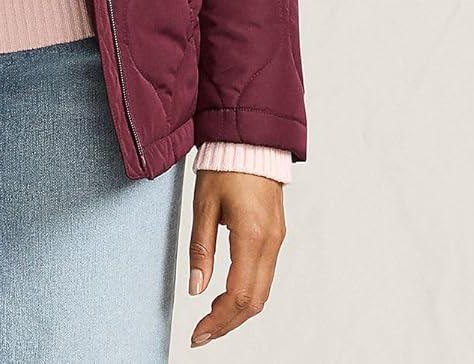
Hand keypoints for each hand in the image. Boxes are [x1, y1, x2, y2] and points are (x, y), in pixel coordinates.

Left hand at [187, 168, 286, 346]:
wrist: (251, 139)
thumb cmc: (225, 165)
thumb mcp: (203, 205)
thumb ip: (200, 249)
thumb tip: (196, 288)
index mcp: (252, 235)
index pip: (239, 296)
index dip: (218, 320)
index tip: (197, 333)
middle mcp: (271, 242)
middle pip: (254, 302)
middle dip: (228, 323)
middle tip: (201, 334)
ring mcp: (277, 239)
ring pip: (262, 291)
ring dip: (238, 311)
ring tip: (211, 319)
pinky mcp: (276, 234)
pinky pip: (265, 275)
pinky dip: (247, 293)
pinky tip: (227, 295)